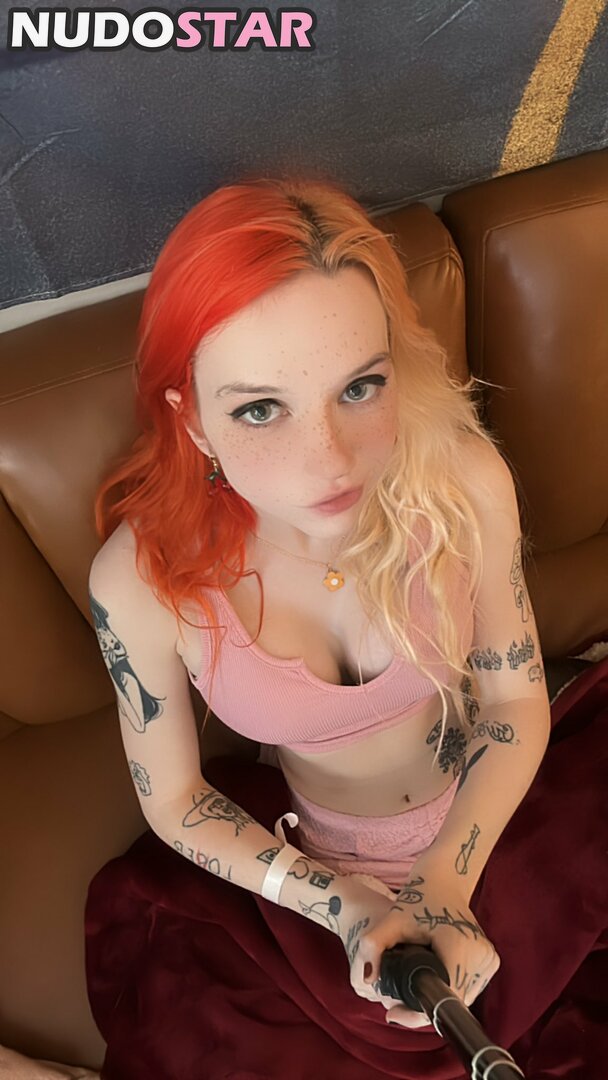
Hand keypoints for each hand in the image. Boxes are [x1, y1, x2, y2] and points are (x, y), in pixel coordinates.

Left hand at [353, 869, 499, 1028]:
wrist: (445, 879)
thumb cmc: (416, 897)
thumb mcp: (391, 919)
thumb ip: (373, 946)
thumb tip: (366, 979)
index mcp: (460, 945)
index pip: (442, 997)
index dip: (415, 1011)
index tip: (392, 1012)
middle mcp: (481, 955)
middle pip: (451, 1001)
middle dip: (422, 1008)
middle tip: (395, 1006)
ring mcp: (489, 959)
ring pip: (461, 999)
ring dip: (435, 1001)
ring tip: (408, 996)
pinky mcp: (490, 961)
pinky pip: (468, 989)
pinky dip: (448, 991)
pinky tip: (428, 984)